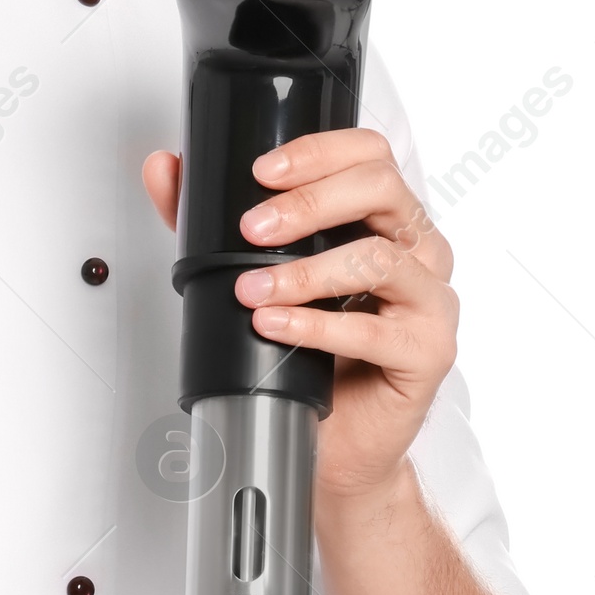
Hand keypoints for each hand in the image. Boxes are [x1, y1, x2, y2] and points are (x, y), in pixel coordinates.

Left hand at [142, 129, 456, 500]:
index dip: (318, 152)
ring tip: (252, 290)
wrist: (333, 442)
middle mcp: (418, 251)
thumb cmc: (308, 355)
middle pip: (380, 189)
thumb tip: (164, 169)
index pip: (369, 155)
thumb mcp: (250, 273)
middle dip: (308, 203)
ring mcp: (430, 300)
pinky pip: (374, 330)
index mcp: (385, 219)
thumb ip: (208, 222)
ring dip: (304, 271)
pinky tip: (275, 327)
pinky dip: (316, 326)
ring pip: (378, 258)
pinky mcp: (428, 352)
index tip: (262, 171)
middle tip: (251, 228)